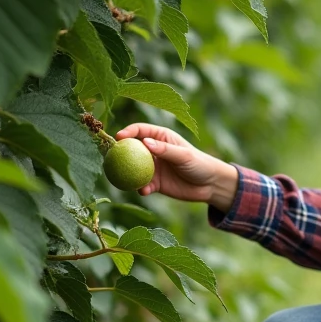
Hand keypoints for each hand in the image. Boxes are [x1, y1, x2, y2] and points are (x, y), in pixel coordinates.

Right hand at [112, 123, 235, 205]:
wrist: (209, 185)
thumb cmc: (199, 163)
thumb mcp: (183, 155)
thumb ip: (165, 150)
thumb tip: (145, 143)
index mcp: (161, 137)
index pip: (141, 130)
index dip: (128, 131)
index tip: (119, 136)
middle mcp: (154, 150)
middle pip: (132, 149)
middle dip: (119, 152)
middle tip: (111, 157)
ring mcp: (153, 167)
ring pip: (134, 169)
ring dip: (127, 173)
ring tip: (122, 177)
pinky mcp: (154, 183)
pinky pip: (143, 185)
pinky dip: (141, 188)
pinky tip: (143, 191)